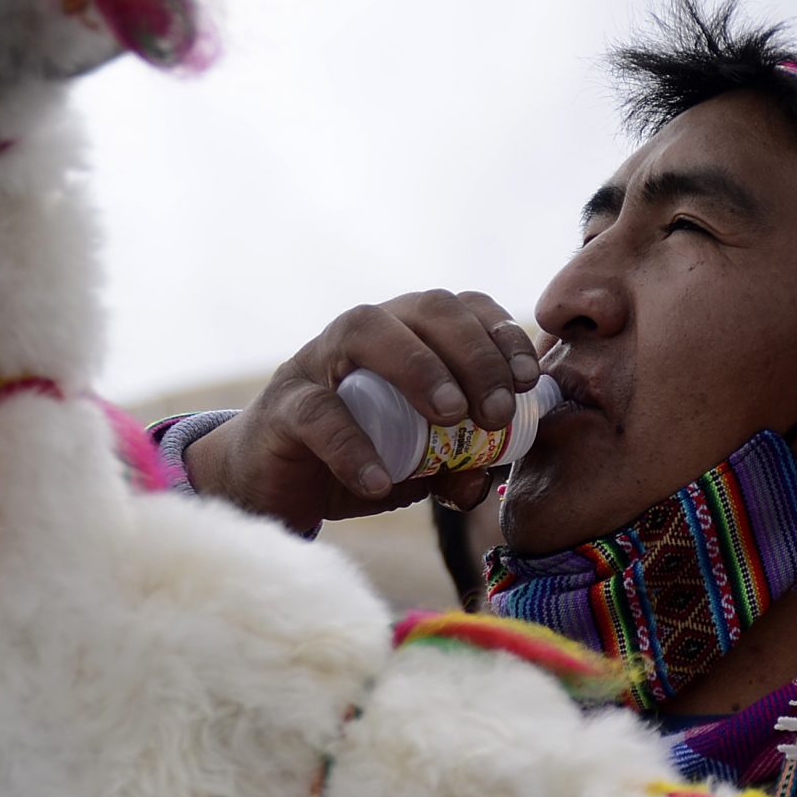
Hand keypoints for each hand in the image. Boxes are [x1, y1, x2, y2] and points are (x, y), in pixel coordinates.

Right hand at [183, 290, 540, 534]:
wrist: (268, 488)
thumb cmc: (353, 458)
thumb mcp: (416, 465)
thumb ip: (454, 464)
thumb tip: (485, 477)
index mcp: (403, 335)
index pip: (460, 308)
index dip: (499, 333)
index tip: (528, 379)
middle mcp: (360, 335)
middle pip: (423, 310)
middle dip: (471, 353)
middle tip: (497, 411)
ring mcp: (316, 364)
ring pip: (365, 333)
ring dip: (418, 368)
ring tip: (453, 417)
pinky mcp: (281, 409)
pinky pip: (318, 414)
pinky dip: (353, 447)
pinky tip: (381, 482)